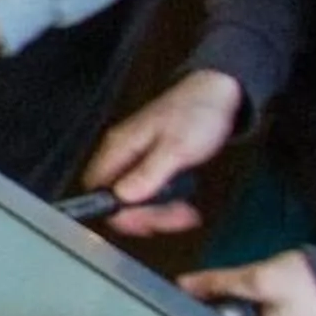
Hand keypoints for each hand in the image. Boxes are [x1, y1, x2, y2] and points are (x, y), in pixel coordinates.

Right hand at [82, 71, 242, 236]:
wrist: (218, 93)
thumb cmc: (198, 115)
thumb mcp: (177, 147)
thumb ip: (148, 172)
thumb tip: (122, 198)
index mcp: (120, 146)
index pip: (96, 188)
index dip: (115, 211)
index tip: (146, 222)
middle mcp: (121, 153)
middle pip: (115, 198)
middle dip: (145, 215)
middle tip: (177, 218)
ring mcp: (135, 158)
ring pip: (133, 199)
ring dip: (158, 213)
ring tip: (186, 213)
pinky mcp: (150, 163)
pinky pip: (147, 192)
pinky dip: (165, 204)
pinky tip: (184, 204)